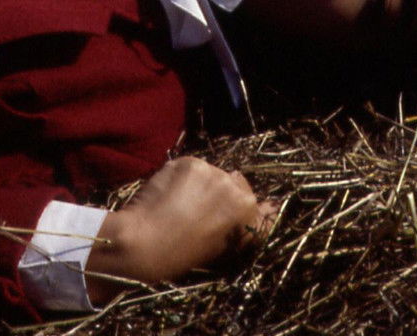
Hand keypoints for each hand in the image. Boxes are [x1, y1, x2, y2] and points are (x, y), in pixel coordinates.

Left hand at [85, 157, 275, 303]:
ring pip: (209, 174)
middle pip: (232, 182)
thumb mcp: (223, 246)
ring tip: (179, 204)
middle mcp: (233, 184)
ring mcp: (210, 170)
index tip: (219, 215)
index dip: (233, 209)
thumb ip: (246, 225)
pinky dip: (181, 178)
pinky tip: (169, 195)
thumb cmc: (183, 254)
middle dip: (218, 194)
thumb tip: (270, 208)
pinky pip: (190, 168)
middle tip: (195, 211)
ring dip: (199, 185)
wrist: (146, 243)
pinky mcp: (187, 162)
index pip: (251, 201)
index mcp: (246, 207)